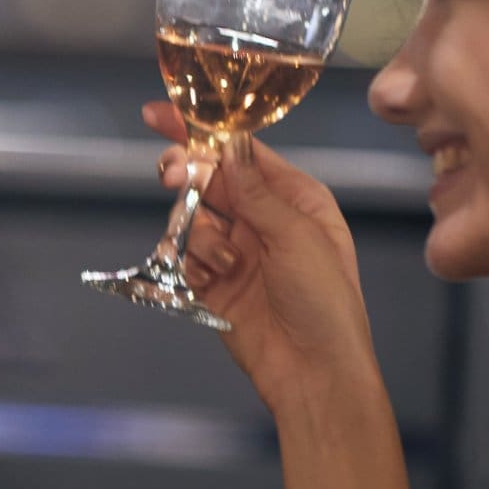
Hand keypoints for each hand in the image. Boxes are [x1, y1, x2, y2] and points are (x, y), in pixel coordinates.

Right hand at [148, 103, 416, 488]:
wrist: (313, 375)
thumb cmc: (327, 306)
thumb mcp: (299, 237)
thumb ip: (256, 191)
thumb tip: (227, 147)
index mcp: (296, 198)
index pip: (241, 152)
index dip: (202, 130)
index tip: (161, 114)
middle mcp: (263, 219)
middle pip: (207, 180)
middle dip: (188, 178)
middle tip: (174, 180)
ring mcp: (236, 252)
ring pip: (189, 218)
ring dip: (195, 233)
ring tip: (222, 262)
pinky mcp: (212, 285)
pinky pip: (180, 257)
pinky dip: (183, 262)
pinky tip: (206, 278)